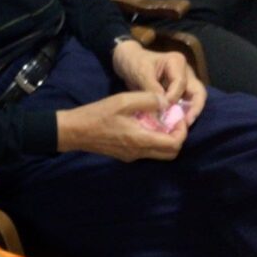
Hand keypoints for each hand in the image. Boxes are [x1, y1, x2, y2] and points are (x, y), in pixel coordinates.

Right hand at [56, 91, 187, 161]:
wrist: (75, 131)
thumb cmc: (98, 114)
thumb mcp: (123, 101)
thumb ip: (148, 100)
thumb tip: (166, 102)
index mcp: (141, 139)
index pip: (174, 144)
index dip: (182, 131)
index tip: (177, 116)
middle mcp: (139, 152)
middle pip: (170, 153)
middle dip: (177, 137)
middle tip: (171, 120)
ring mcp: (132, 156)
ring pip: (159, 154)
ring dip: (165, 139)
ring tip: (159, 121)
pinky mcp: (125, 155)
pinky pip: (147, 151)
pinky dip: (153, 140)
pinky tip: (144, 125)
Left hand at [112, 41, 206, 123]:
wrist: (127, 63)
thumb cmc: (134, 63)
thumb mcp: (141, 73)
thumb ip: (152, 88)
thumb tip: (163, 105)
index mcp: (176, 62)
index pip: (181, 83)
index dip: (173, 97)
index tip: (163, 107)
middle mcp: (185, 73)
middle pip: (198, 92)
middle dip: (194, 109)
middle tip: (186, 123)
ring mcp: (184, 83)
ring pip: (194, 100)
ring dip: (189, 114)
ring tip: (181, 126)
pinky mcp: (178, 93)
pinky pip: (184, 105)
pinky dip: (180, 114)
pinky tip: (173, 124)